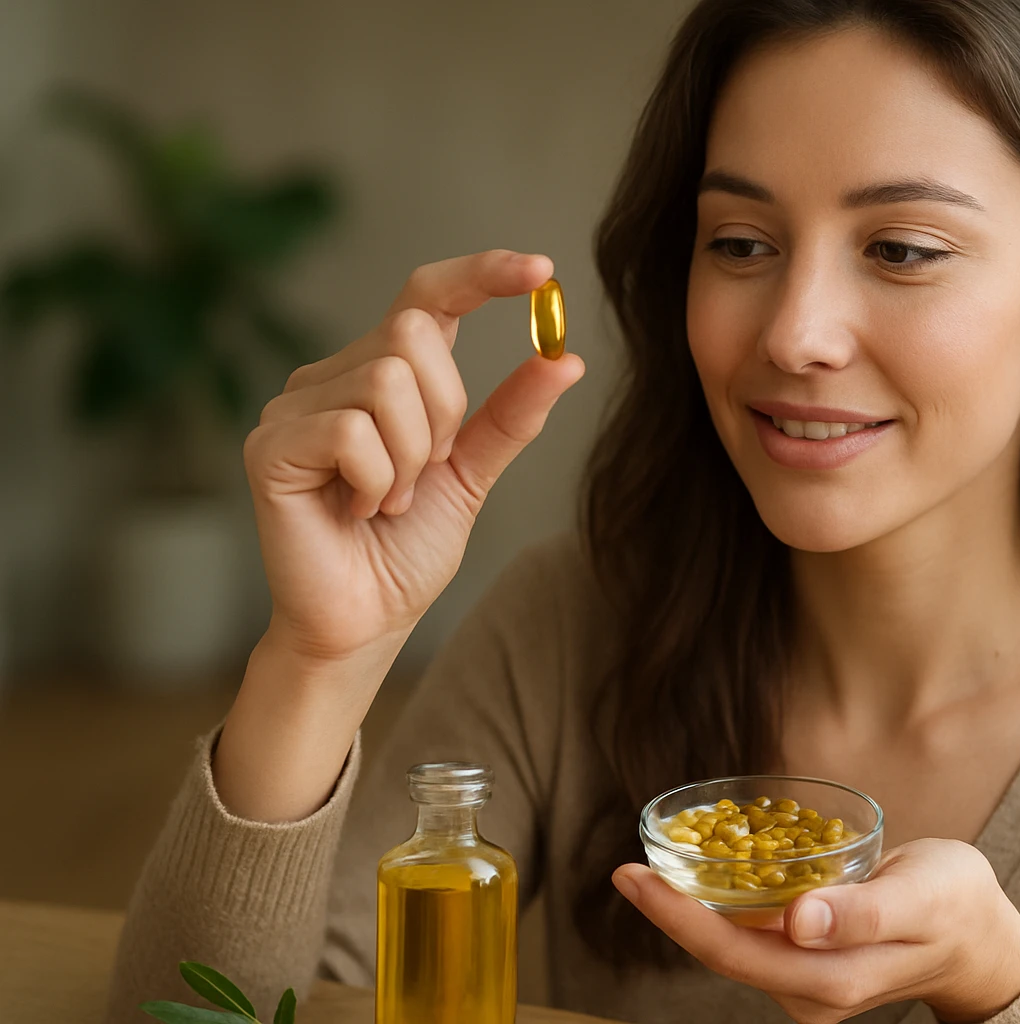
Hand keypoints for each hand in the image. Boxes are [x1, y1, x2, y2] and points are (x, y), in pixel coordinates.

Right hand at [244, 249, 583, 664]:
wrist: (367, 621)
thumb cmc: (409, 549)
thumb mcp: (474, 472)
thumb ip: (512, 414)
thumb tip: (568, 357)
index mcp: (385, 372)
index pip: (428, 294)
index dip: (483, 273)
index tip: (543, 271)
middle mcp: (333, 375)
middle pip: (415, 334)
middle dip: (445, 411)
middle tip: (426, 473)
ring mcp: (293, 406)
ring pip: (387, 382)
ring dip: (411, 458)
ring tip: (391, 501)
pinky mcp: (269, 445)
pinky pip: (352, 430)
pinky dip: (380, 481)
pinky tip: (362, 512)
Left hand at [613, 838, 1019, 1023]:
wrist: (981, 933)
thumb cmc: (955, 906)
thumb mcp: (922, 899)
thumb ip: (865, 914)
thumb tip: (799, 922)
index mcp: (831, 979)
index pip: (735, 952)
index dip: (680, 918)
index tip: (636, 879)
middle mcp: (810, 991)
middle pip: (722, 953)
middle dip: (672, 914)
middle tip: (628, 868)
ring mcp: (807, 982)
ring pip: (735, 946)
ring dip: (694, 910)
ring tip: (658, 867)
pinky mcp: (810, 963)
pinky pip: (755, 935)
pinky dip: (727, 906)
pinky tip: (709, 876)